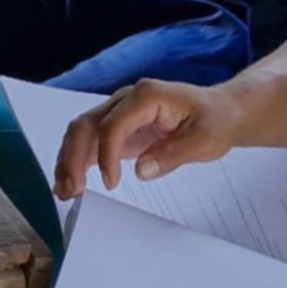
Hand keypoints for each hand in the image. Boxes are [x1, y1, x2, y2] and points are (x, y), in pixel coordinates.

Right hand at [52, 78, 240, 200]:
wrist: (221, 112)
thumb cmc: (215, 120)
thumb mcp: (205, 139)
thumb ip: (173, 154)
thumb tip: (140, 170)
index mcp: (146, 96)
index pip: (113, 124)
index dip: (107, 154)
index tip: (111, 182)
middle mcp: (126, 100)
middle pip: (86, 124)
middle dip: (73, 157)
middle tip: (72, 189)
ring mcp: (119, 113)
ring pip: (81, 132)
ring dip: (68, 161)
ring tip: (65, 191)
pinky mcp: (118, 128)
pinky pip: (90, 142)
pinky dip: (77, 162)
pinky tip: (71, 184)